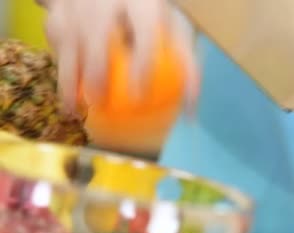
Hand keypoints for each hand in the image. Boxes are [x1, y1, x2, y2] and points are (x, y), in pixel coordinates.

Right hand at [43, 0, 198, 112]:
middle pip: (98, 36)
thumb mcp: (174, 33)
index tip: (139, 97)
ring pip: (69, 41)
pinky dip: (61, 67)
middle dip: (96, 72)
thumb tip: (190, 113)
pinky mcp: (59, 8)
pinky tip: (68, 93)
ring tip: (75, 110)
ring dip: (69, 79)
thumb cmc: (151, 18)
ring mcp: (80, 2)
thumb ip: (187, 69)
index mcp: (143, 2)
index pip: (144, 33)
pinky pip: (56, 40)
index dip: (141, 65)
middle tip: (100, 103)